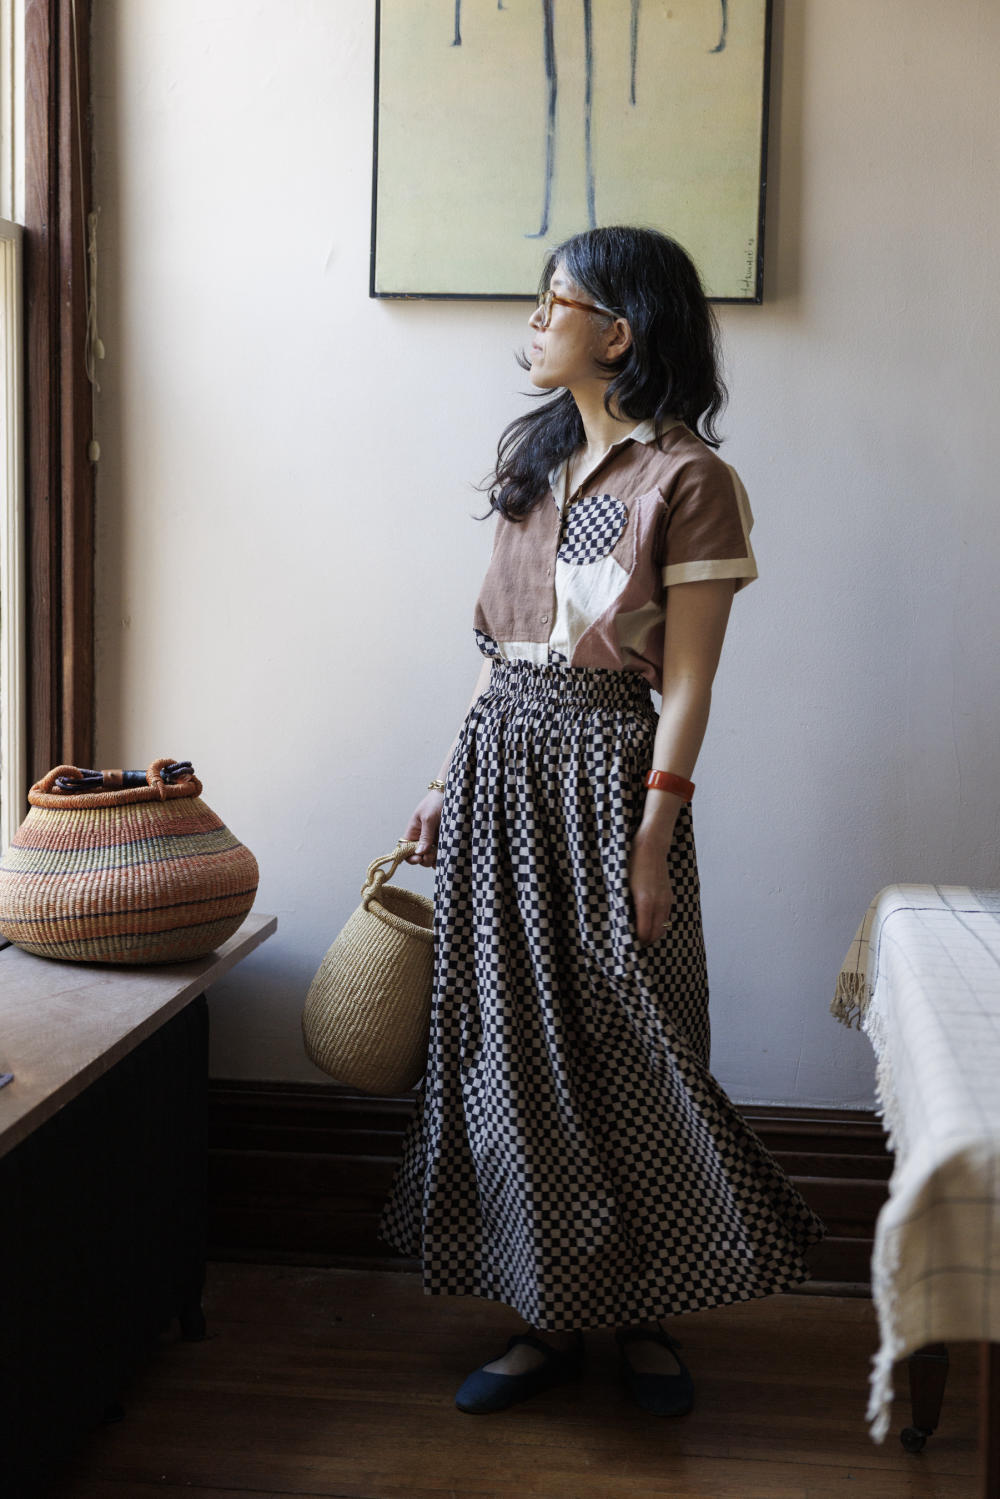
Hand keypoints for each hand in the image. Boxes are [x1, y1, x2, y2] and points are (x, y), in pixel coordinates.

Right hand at [404, 790, 443, 866]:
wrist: (449, 794)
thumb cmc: (435, 803)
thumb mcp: (429, 819)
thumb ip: (425, 836)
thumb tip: (420, 853)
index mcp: (412, 833)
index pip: (405, 851)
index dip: (410, 858)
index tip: (419, 858)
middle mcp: (420, 838)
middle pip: (418, 857)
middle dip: (424, 859)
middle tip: (433, 854)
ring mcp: (432, 840)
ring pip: (430, 857)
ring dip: (434, 859)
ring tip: (440, 854)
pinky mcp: (442, 840)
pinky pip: (440, 853)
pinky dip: (442, 856)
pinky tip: (445, 855)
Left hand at [628, 824, 674, 943]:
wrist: (651, 847)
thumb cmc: (631, 864)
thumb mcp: (622, 885)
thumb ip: (623, 905)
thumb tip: (619, 923)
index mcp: (644, 902)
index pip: (643, 932)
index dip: (635, 942)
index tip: (625, 946)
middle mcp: (658, 903)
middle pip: (654, 934)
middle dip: (643, 942)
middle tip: (631, 946)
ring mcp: (666, 900)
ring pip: (662, 928)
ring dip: (651, 935)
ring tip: (639, 937)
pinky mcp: (669, 897)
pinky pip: (665, 918)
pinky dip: (657, 925)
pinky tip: (648, 924)